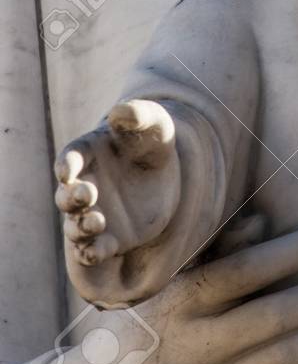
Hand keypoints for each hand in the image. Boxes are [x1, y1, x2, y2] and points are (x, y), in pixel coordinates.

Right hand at [55, 100, 179, 267]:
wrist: (167, 175)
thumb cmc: (152, 141)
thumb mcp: (153, 123)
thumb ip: (138, 115)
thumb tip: (120, 111)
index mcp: (88, 154)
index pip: (69, 159)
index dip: (66, 165)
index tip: (68, 170)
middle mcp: (84, 186)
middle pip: (65, 196)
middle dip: (71, 197)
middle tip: (87, 194)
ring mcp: (93, 213)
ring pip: (75, 226)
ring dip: (80, 227)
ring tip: (97, 222)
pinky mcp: (109, 238)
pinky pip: (93, 249)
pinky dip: (92, 251)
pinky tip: (97, 251)